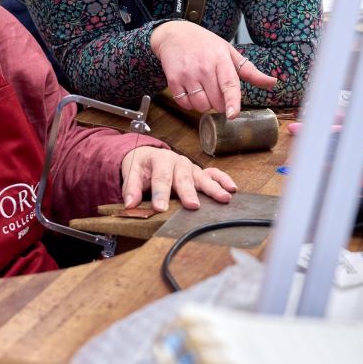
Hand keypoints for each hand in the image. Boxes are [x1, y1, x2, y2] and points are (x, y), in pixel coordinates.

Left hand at [120, 145, 236, 210]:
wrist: (147, 155)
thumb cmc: (141, 165)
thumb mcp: (132, 172)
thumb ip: (131, 189)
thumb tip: (130, 205)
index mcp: (160, 159)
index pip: (160, 178)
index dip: (160, 194)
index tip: (160, 208)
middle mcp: (178, 162)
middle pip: (183, 178)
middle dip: (188, 192)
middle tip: (192, 205)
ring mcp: (190, 167)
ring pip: (202, 177)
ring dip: (213, 188)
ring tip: (223, 198)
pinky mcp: (198, 172)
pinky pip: (213, 173)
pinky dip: (223, 180)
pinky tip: (232, 188)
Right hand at [149, 21, 277, 117]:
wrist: (175, 34)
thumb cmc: (205, 44)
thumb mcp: (229, 52)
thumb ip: (251, 71)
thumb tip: (273, 82)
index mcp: (221, 60)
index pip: (229, 84)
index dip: (231, 101)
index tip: (232, 114)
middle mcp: (204, 68)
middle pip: (216, 101)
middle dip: (221, 103)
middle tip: (217, 90)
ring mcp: (187, 75)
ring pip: (201, 106)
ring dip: (205, 104)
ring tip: (204, 90)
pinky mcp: (174, 81)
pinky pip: (185, 104)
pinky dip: (190, 103)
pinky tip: (192, 91)